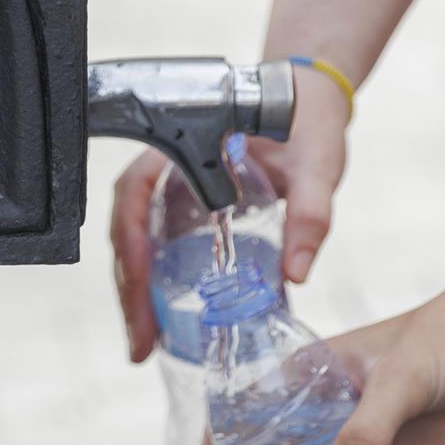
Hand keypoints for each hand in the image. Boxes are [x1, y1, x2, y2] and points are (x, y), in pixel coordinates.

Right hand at [107, 70, 351, 364]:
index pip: (132, 199)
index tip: (139, 292)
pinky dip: (159, 287)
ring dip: (138, 296)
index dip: (129, 249)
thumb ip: (311, 212)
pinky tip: (168, 321)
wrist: (306, 98)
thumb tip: (297, 274)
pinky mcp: (186, 212)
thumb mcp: (317, 161)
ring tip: (146, 343)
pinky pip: (161, 250)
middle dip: (129, 292)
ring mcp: (170, 195)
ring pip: (138, 248)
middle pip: (127, 235)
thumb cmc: (305, 117)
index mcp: (177, 149)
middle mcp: (163, 174)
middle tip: (139, 345)